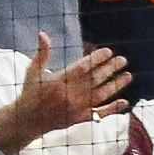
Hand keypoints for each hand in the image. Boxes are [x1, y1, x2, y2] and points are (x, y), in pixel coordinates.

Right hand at [0, 34, 131, 154]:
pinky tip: (124, 102)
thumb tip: (42, 34)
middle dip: (110, 68)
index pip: (83, 67)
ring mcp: (75, 108)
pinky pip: (98, 114)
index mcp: (59, 81)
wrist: (26, 121)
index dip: (97, 58)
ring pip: (101, 95)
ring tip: (127, 76)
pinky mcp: (78, 119)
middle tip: (122, 60)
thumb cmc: (30, 93)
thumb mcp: (33, 71)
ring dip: (116, 85)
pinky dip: (112, 109)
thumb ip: (42, 53)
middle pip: (95, 79)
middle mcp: (69, 94)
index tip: (107, 51)